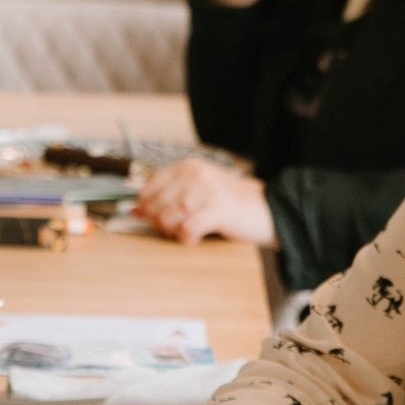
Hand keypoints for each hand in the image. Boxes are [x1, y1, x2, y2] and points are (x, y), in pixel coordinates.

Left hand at [136, 160, 273, 247]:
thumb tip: (136, 210)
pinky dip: (187, 238)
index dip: (147, 206)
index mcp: (187, 167)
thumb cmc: (229, 203)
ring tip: (187, 232)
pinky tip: (196, 238)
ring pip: (168, 217)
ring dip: (173, 231)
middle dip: (159, 223)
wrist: (267, 208)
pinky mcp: (218, 210)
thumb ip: (169, 196)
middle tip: (175, 229)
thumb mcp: (198, 189)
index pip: (150, 187)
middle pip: (156, 204)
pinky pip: (187, 229)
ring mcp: (206, 191)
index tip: (152, 217)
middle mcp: (195, 175)